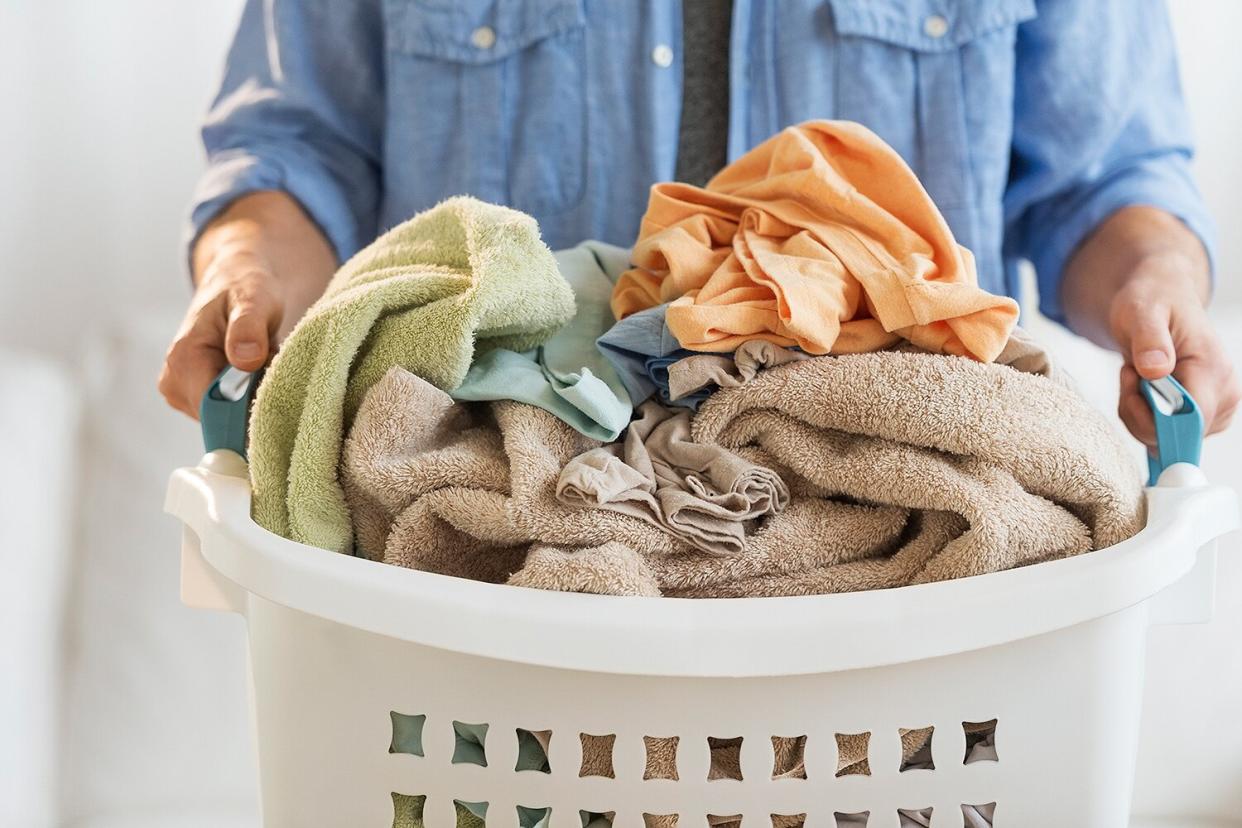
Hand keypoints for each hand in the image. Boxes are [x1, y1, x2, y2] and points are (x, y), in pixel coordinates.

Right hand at [157, 247, 284, 417]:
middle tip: (273, 367)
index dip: (249, 411)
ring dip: (254, 400)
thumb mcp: (253, 298)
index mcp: (183, 361)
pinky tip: (256, 373)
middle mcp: (175, 384)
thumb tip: (246, 359)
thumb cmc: (245, 287)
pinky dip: (249, 399)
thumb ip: (248, 327)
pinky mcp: (197, 399)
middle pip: (224, 420)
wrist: (236, 282)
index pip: (216, 412)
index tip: (276, 393)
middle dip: (254, 402)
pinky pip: (230, 413)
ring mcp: (184, 395)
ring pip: (229, 419)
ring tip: (264, 365)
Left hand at [1108, 256, 1239, 446]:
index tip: (1131, 383)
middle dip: (1139, 412)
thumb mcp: (1142, 312)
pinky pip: (1164, 434)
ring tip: (1137, 374)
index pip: (1191, 421)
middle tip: (1130, 372)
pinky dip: (1143, 416)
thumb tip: (1156, 370)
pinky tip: (1143, 387)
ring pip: (1165, 439)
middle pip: (1175, 436)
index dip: (1154, 420)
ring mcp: (1216, 407)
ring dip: (1138, 412)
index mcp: (1214, 368)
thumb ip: (1149, 340)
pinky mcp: (1202, 415)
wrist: (1160, 300)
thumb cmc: (1152, 303)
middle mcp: (1224, 393)